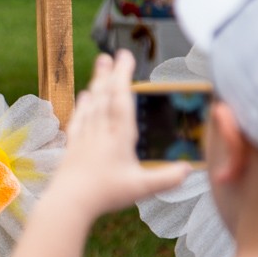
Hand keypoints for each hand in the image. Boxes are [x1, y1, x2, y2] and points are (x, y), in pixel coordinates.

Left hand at [46, 51, 190, 220]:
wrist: (68, 202)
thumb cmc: (105, 194)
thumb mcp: (142, 188)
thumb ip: (167, 178)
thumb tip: (189, 169)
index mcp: (119, 136)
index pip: (122, 99)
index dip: (123, 75)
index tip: (125, 57)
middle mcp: (100, 131)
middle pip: (105, 96)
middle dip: (109, 73)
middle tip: (110, 54)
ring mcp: (85, 137)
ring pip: (92, 104)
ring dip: (96, 83)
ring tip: (99, 66)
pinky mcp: (73, 146)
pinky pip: (79, 119)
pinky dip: (83, 105)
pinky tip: (84, 98)